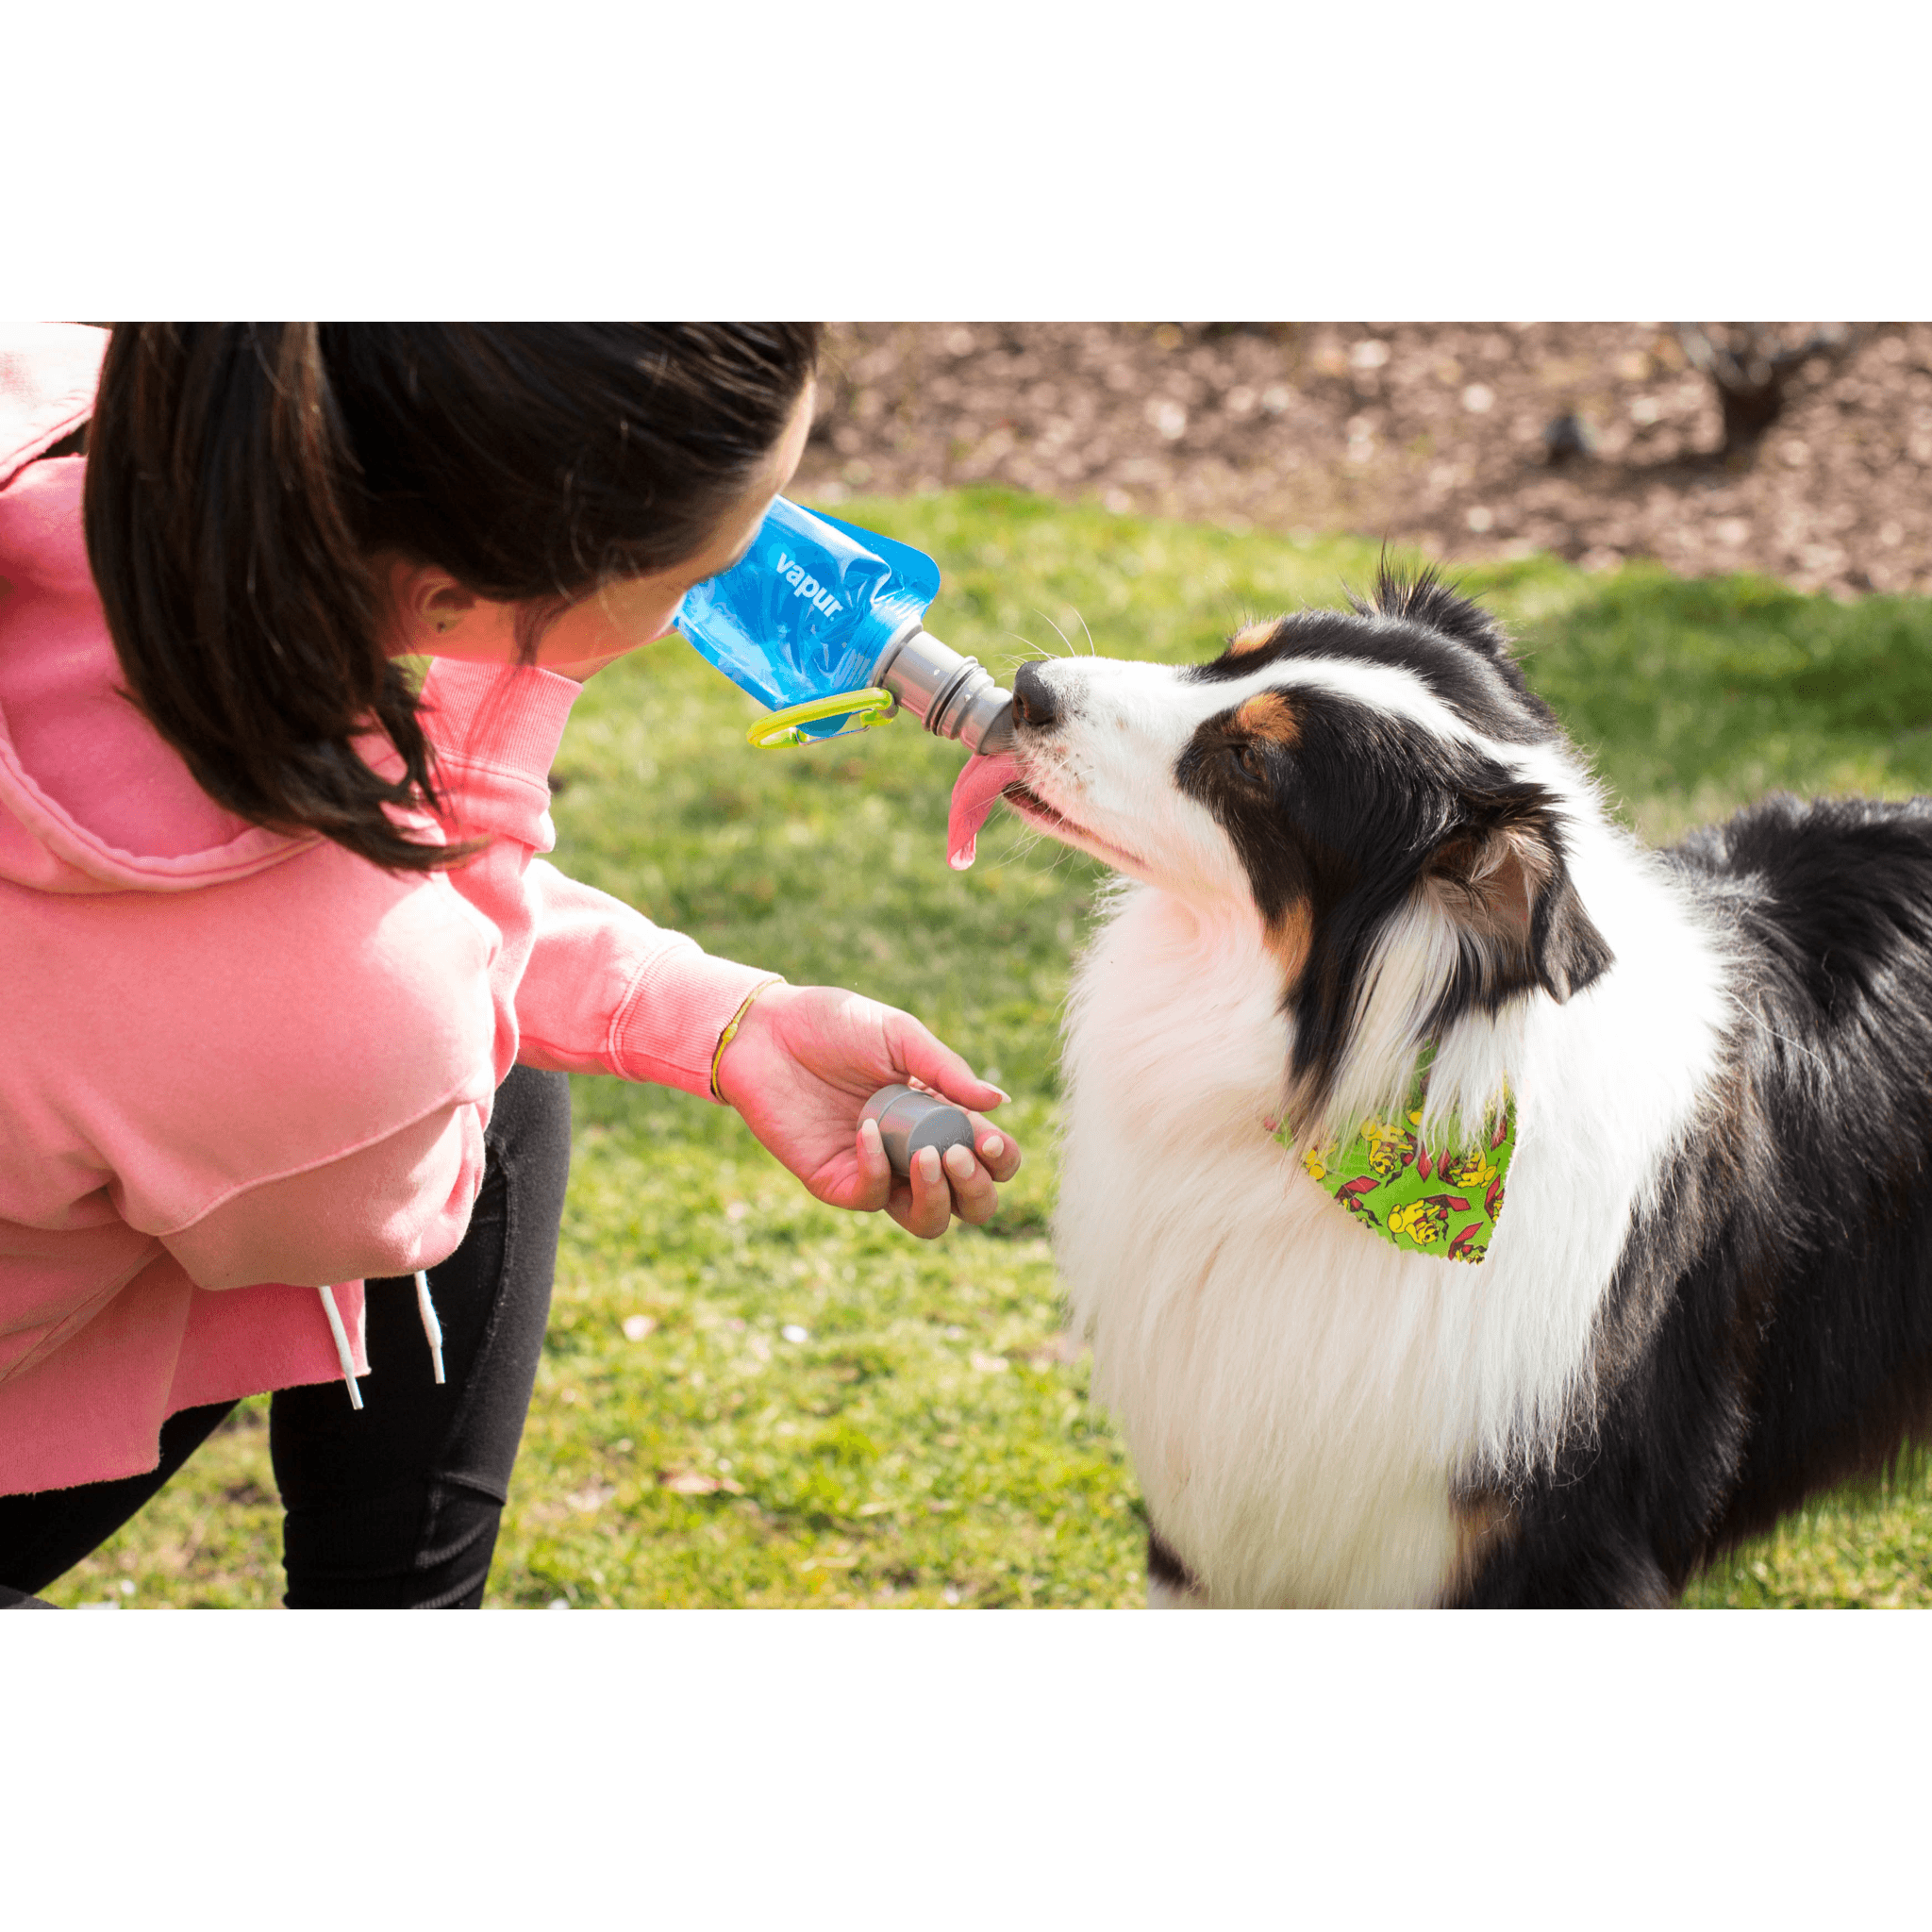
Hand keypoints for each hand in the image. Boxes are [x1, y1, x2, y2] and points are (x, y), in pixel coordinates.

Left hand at [713, 984, 1021, 1238]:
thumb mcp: (898, 1035)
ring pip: (928, 1221)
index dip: (1000, 1158)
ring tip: (930, 1157)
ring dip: (939, 1198)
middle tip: (958, 1153)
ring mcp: (877, 1172)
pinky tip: (866, 1130)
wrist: (766, 1031)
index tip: (987, 1138)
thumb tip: (999, 1102)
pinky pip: (870, 1198)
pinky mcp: (836, 1181)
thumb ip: (946, 1070)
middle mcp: (914, 1152)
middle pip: (970, 1203)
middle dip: (977, 1189)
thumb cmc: (834, 1025)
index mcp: (939, 1116)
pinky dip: (877, 1169)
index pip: (989, 1158)